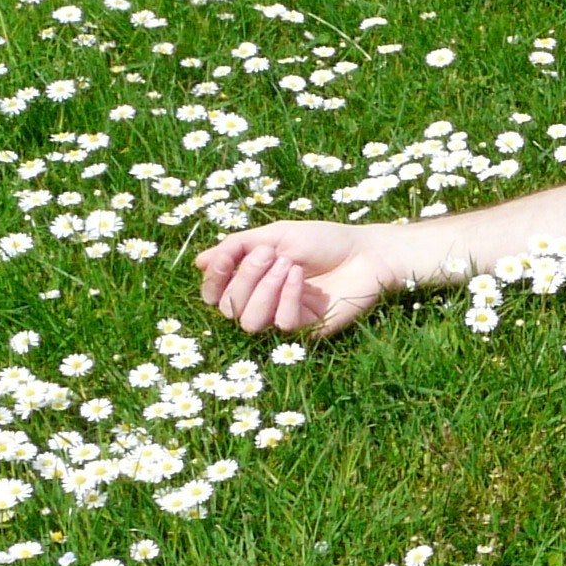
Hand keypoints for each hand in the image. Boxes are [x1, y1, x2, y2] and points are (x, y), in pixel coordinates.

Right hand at [193, 221, 394, 341]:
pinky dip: (286, 297)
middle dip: (245, 276)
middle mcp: (264, 302)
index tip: (226, 260)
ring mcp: (284, 318)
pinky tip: (300, 278)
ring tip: (287, 265)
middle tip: (271, 253)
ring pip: (248, 322)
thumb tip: (199, 263)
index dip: (213, 281)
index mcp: (252, 280)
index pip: (214, 294)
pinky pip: (280, 324)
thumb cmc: (324, 241)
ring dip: (263, 289)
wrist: (367, 252)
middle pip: (229, 307)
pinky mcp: (307, 330)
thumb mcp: (275, 235)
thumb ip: (236, 247)